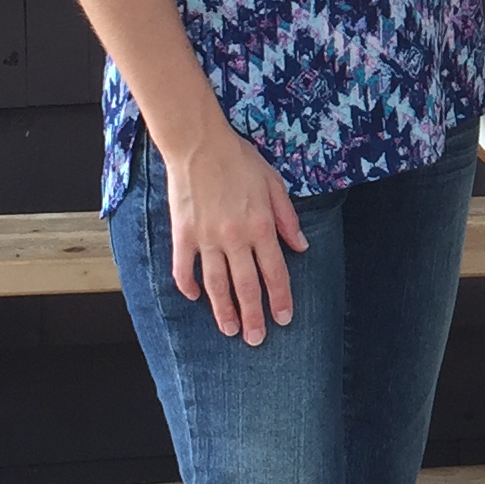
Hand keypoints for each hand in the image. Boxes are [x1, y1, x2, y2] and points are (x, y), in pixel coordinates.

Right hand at [166, 121, 308, 342]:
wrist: (199, 144)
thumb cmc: (239, 160)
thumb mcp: (274, 183)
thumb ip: (287, 218)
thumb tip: (301, 247)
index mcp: (260, 226)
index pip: (274, 272)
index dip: (280, 298)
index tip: (283, 319)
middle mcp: (235, 237)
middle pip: (246, 286)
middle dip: (253, 316)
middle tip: (255, 339)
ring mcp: (206, 238)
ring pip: (216, 284)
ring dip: (223, 310)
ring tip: (229, 330)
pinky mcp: (183, 233)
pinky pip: (184, 267)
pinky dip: (188, 285)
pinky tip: (194, 298)